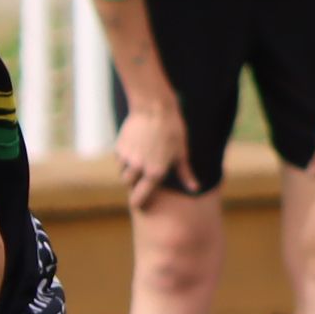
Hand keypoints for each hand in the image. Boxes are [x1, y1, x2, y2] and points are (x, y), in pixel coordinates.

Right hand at [112, 97, 193, 211]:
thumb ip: (185, 174)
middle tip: (141, 173)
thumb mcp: (182, 152)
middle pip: (129, 184)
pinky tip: (136, 144)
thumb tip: (195, 189)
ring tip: (140, 155)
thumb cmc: (172, 130)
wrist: (154, 108)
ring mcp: (127, 158)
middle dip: (133, 181)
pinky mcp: (119, 148)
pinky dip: (125, 156)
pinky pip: (120, 158)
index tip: (137, 205)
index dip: (138, 203)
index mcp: (155, 172)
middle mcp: (139, 168)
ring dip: (128, 168)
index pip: (140, 197)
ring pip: (123, 171)